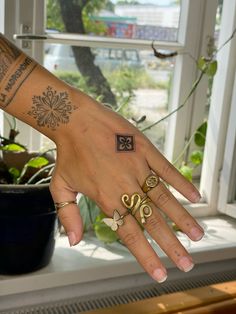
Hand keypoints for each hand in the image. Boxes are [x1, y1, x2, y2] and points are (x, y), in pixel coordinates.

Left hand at [50, 89, 203, 282]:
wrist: (75, 120)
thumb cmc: (68, 154)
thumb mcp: (60, 187)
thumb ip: (68, 216)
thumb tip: (74, 241)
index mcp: (106, 197)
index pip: (130, 233)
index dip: (145, 255)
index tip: (160, 272)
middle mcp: (125, 185)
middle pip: (152, 220)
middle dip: (170, 245)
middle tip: (186, 263)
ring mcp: (138, 166)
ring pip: (164, 197)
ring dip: (182, 218)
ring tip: (197, 236)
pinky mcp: (145, 150)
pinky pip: (166, 169)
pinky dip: (181, 183)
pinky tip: (195, 197)